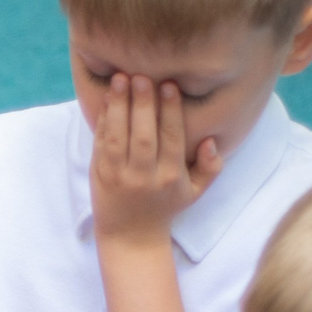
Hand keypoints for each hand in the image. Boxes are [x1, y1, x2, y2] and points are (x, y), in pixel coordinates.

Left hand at [90, 75, 225, 243]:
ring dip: (119, 107)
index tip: (169, 86)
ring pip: (119, 138)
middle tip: (142, 76)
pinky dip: (103, 121)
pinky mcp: (100, 174)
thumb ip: (210, 167)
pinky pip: (101, 144)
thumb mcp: (195, 191)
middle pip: (144, 136)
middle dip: (143, 104)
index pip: (172, 138)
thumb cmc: (166, 207)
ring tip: (120, 80)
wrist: (131, 235)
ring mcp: (119, 176)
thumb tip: (211, 141)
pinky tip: (107, 100)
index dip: (170, 111)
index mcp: (171, 176)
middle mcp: (145, 176)